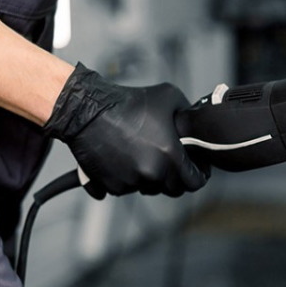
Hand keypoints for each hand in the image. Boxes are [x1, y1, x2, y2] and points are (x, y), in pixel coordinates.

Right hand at [44, 63, 208, 198]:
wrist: (86, 110)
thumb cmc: (127, 102)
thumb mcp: (170, 97)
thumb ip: (189, 115)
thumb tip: (196, 127)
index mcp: (169, 155)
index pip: (195, 182)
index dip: (199, 175)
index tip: (196, 169)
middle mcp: (151, 172)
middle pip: (173, 189)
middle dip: (175, 178)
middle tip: (170, 163)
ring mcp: (130, 181)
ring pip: (150, 189)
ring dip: (151, 179)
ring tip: (145, 157)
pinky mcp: (111, 185)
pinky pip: (128, 189)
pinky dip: (129, 179)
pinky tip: (126, 161)